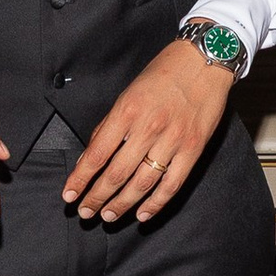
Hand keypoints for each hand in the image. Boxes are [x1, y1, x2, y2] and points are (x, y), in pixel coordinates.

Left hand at [64, 33, 233, 224]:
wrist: (205, 60)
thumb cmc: (163, 74)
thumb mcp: (128, 93)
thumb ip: (109, 126)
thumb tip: (90, 156)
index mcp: (127, 111)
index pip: (97, 154)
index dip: (81, 179)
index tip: (69, 195)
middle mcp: (149, 127)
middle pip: (117, 174)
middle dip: (97, 197)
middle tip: (86, 212)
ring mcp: (173, 140)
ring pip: (142, 183)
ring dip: (122, 204)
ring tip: (108, 215)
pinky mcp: (193, 149)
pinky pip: (172, 184)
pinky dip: (156, 203)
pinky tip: (142, 214)